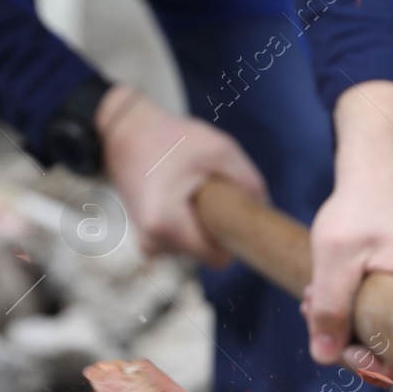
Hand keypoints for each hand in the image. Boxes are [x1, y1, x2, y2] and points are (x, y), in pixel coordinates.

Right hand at [98, 85, 265, 264]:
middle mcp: (153, 242)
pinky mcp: (147, 238)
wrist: (127, 132)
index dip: (233, 238)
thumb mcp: (220, 150)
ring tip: (191, 188)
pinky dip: (188, 222)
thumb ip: (249, 184)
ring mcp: (148, 242)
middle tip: (209, 189)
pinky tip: (180, 195)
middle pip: (207, 253)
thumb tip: (265, 214)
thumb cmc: (172, 139)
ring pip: (195, 246)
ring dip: (202, 222)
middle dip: (216, 225)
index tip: (235, 213)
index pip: (219, 258)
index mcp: (166, 225)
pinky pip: (182, 240)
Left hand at [304, 81, 392, 381]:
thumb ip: (329, 306)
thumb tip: (323, 357)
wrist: (377, 180)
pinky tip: (325, 295)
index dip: (373, 368)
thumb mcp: (336, 256)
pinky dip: (351, 317)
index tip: (340, 346)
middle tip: (312, 311)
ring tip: (313, 297)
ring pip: (384, 341)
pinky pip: (382, 326)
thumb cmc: (362, 210)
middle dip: (347, 343)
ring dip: (343, 328)